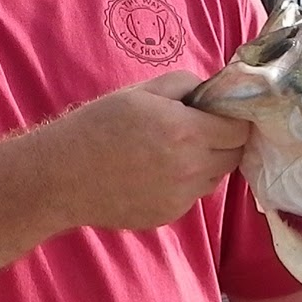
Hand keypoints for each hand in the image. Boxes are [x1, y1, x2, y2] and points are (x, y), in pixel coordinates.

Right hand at [33, 72, 250, 234]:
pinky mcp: (168, 215)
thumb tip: (211, 93)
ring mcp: (181, 197)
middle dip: (224, 141)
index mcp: (186, 132)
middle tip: (199, 130)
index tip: (221, 113)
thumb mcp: (141, 92)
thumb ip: (184, 85)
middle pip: (234, 156)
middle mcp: (190, 168)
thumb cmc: (97, 126)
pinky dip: (184, 183)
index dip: (234, 118)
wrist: (61, 176)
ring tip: (172, 151)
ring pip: (215, 177)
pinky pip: (192, 196)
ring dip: (206, 163)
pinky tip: (154, 173)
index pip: (239, 129)